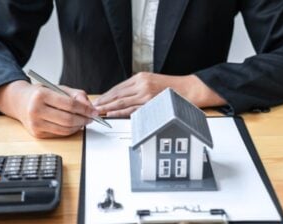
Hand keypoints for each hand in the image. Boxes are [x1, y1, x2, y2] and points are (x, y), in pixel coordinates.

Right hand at [0, 80, 97, 137]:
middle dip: (83, 120)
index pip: (69, 104)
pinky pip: (59, 134)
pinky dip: (70, 131)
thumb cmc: (42, 94)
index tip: (94, 112)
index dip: (85, 109)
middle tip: (91, 118)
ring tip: (83, 121)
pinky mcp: (37, 134)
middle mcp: (35, 110)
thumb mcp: (59, 88)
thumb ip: (77, 95)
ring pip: (65, 129)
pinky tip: (74, 125)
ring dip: (78, 127)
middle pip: (68, 119)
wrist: (21, 102)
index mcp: (41, 95)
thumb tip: (90, 108)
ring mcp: (35, 124)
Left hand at [93, 72, 225, 116]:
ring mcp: (146, 94)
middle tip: (94, 106)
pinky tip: (112, 113)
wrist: (189, 89)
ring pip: (122, 101)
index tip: (99, 99)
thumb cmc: (172, 87)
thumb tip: (123, 96)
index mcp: (141, 77)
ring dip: (109, 107)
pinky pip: (132, 109)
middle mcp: (142, 84)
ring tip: (99, 111)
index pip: (119, 87)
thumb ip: (138, 87)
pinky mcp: (150, 103)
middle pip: (117, 94)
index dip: (107, 94)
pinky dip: (120, 112)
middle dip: (104, 101)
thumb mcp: (152, 81)